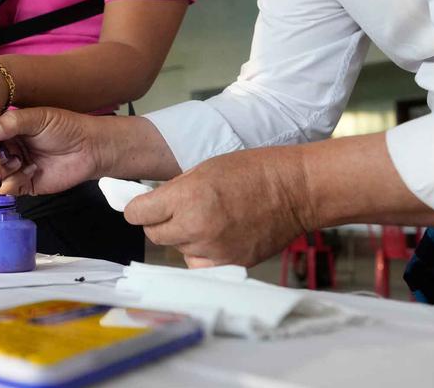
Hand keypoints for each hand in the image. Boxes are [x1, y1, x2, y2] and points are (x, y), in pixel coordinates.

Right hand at [0, 108, 105, 195]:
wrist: (89, 149)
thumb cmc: (66, 128)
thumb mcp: (38, 118)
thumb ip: (12, 122)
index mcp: (7, 130)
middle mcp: (7, 148)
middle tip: (8, 158)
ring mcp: (13, 167)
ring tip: (18, 163)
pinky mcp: (22, 184)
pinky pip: (4, 189)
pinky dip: (14, 181)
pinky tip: (32, 170)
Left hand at [124, 147, 310, 266]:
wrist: (296, 190)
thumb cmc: (253, 171)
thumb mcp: (204, 168)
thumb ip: (174, 190)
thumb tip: (152, 204)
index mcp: (186, 198)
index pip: (138, 214)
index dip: (138, 209)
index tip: (142, 206)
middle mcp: (196, 227)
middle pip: (154, 235)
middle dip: (158, 222)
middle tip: (175, 211)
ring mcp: (214, 250)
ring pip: (177, 250)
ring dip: (182, 238)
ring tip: (204, 220)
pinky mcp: (231, 264)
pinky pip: (199, 264)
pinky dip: (200, 254)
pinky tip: (213, 238)